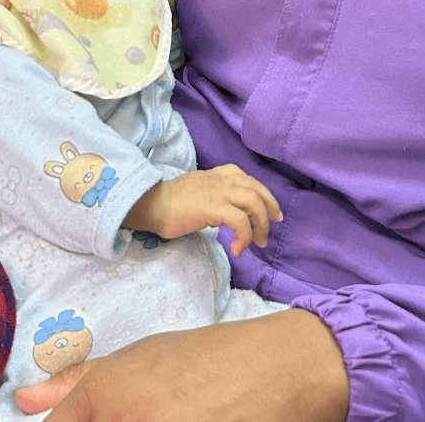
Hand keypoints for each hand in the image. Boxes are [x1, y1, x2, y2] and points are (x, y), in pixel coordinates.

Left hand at [14, 309, 349, 421]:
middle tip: (150, 408)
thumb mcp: (136, 360)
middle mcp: (127, 420)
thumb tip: (22, 402)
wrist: (276, 369)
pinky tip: (186, 420)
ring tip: (172, 411)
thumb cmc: (204, 359)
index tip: (98, 415)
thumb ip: (76, 385)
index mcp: (106, 396)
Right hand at [123, 165, 280, 254]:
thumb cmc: (168, 204)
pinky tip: (237, 249)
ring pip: (253, 202)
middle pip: (255, 188)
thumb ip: (211, 198)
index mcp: (214, 175)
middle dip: (269, 207)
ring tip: (259, 242)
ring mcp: (217, 192)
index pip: (245, 177)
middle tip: (273, 224)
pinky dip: (245, 237)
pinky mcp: (213, 208)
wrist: (151, 204)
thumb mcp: (195, 193)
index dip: (261, 192)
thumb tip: (221, 215)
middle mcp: (219, 180)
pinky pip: (240, 222)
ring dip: (261, 225)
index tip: (269, 209)